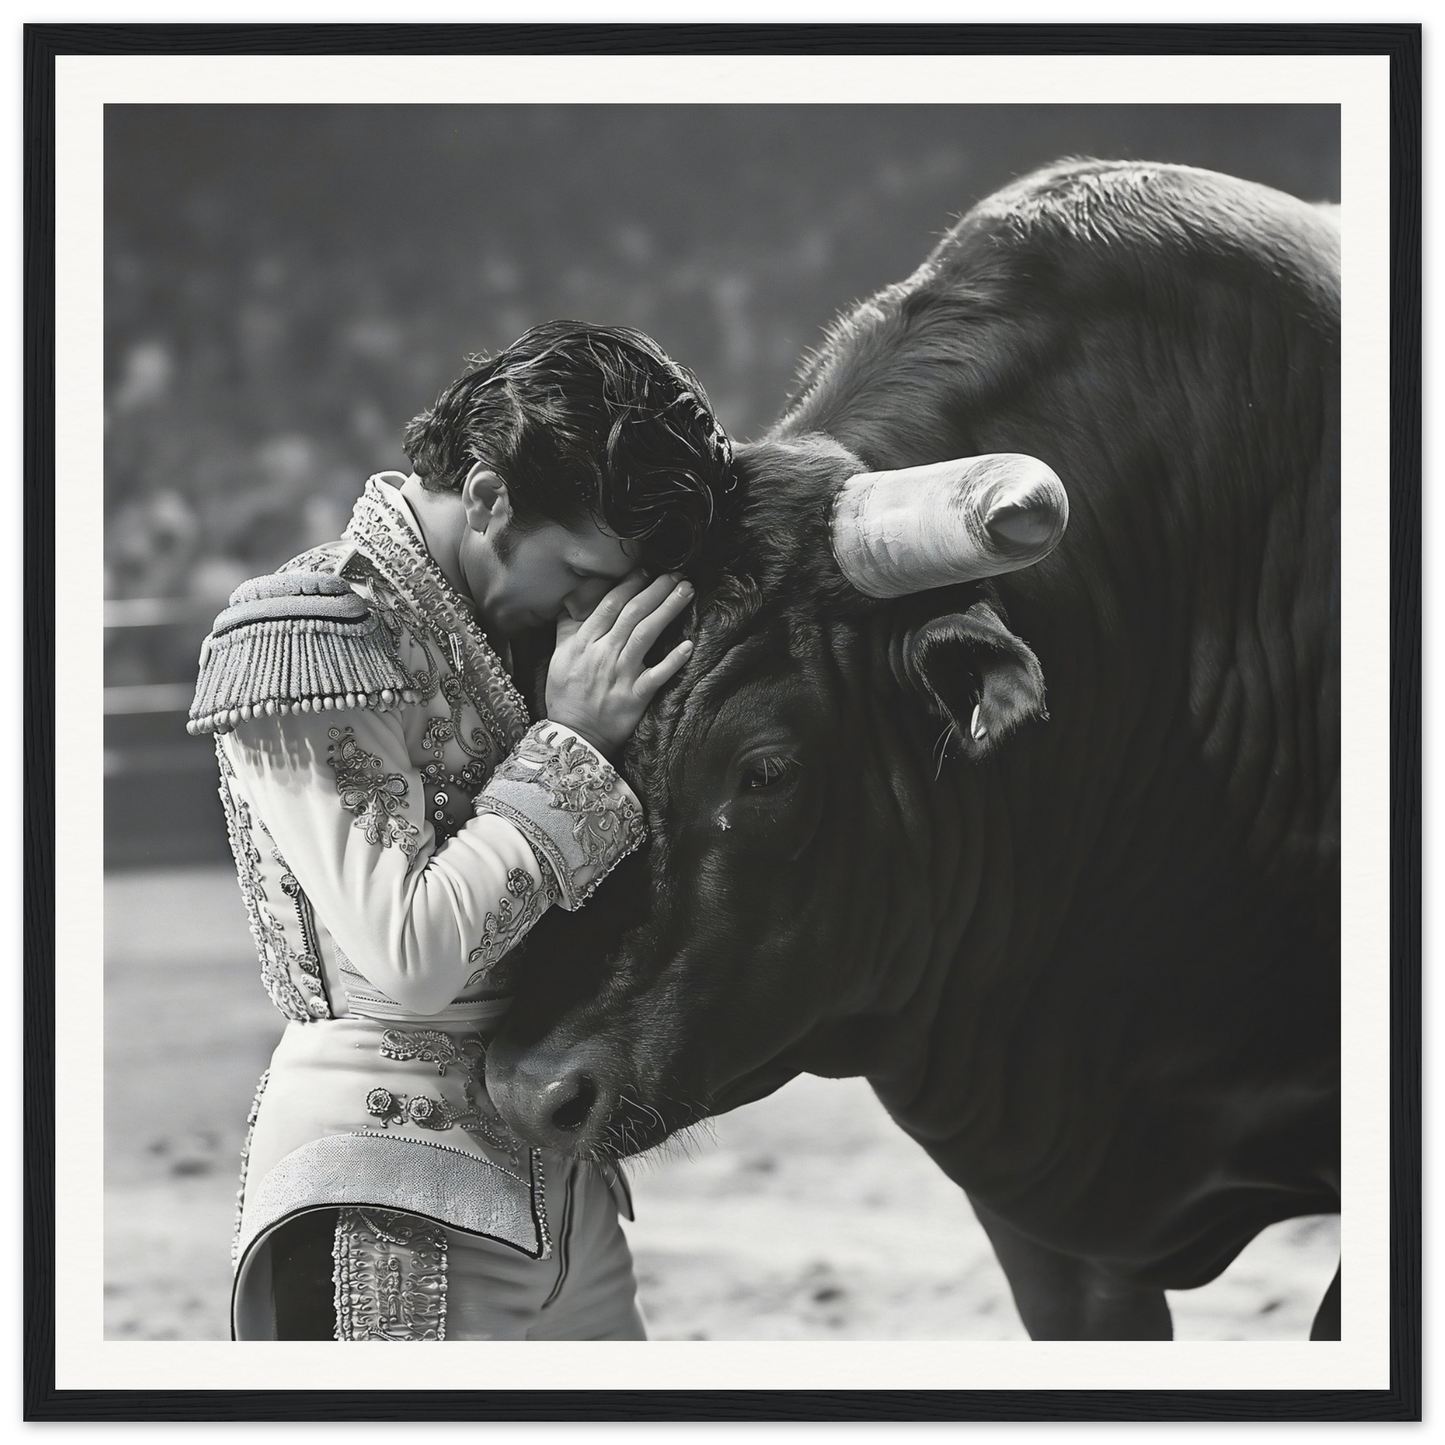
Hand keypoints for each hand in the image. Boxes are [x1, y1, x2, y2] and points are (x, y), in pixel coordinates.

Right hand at [544, 571, 694, 758]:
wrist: (573, 736)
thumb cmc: (566, 696)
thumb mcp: (559, 656)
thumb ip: (568, 627)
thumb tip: (575, 600)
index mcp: (583, 642)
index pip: (610, 604)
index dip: (630, 584)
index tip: (647, 571)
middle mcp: (602, 653)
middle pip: (632, 613)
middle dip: (656, 590)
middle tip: (676, 574)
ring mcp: (619, 675)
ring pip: (645, 635)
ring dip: (668, 610)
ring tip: (686, 591)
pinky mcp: (634, 696)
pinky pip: (656, 675)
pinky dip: (673, 661)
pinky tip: (689, 645)